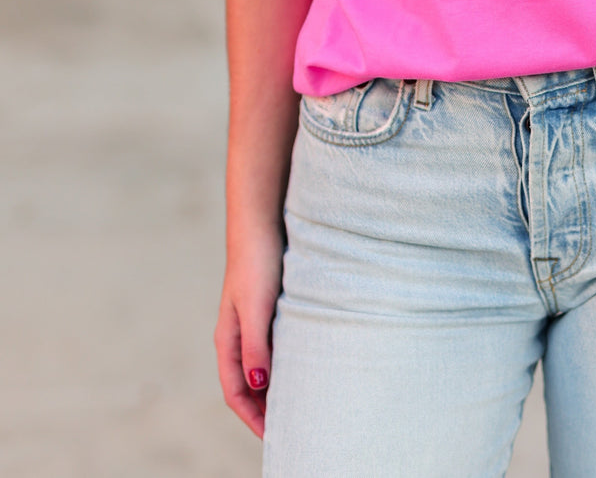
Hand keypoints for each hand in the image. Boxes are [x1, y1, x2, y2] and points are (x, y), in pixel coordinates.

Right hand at [214, 226, 284, 437]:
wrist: (261, 219)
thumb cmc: (256, 260)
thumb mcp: (256, 306)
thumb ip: (255, 345)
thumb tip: (258, 386)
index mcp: (228, 339)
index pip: (235, 392)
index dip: (252, 418)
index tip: (274, 439)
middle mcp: (237, 334)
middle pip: (247, 384)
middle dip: (263, 410)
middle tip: (292, 430)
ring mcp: (252, 321)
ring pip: (262, 366)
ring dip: (275, 387)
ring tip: (300, 405)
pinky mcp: (269, 308)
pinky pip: (274, 346)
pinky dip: (285, 363)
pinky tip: (305, 365)